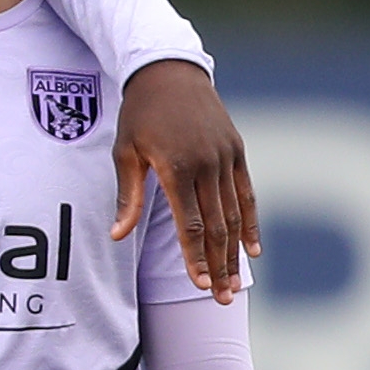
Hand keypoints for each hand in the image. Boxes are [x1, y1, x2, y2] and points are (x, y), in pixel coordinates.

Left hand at [113, 60, 263, 300]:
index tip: (198, 285)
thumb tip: (117, 236)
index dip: (195, 258)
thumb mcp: (125, 152)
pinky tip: (252, 250)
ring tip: (234, 285)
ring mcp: (225, 157)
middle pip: (216, 227)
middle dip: (218, 266)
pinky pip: (247, 193)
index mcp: (176, 167)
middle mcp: (206, 164)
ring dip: (235, 253)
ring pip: (234, 214)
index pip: (190, 224)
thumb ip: (126, 197)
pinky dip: (250, 222)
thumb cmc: (139, 114)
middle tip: (219, 299)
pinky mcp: (236, 150)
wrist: (169, 70)